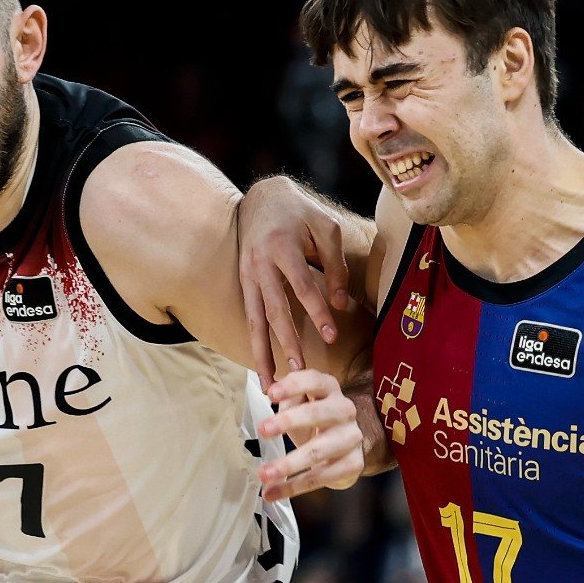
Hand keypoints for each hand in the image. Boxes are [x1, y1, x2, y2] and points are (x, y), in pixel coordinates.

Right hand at [238, 176, 352, 389]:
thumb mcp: (326, 228)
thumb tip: (340, 305)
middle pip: (274, 310)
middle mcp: (260, 264)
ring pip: (254, 320)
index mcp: (282, 247)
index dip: (316, 312)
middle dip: (286, 343)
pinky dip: (254, 343)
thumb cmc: (300, 213)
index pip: (302, 286)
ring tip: (270, 385)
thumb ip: (336, 265)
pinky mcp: (243, 283)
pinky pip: (249, 318)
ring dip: (261, 354)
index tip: (331, 337)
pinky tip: (261, 366)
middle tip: (299, 371)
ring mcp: (247, 275)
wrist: (262, 198)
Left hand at [256, 369, 362, 500]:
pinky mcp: (353, 463)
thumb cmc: (315, 422)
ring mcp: (351, 437)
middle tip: (263, 430)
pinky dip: (295, 486)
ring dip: (288, 464)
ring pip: (318, 450)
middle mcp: (344, 410)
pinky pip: (321, 476)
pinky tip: (274, 492)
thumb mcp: (301, 406)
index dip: (293, 386)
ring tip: (265, 474)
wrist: (344, 448)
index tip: (271, 394)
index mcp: (329, 389)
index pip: (313, 381)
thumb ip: (288, 400)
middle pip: (317, 413)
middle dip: (288, 421)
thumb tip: (274, 399)